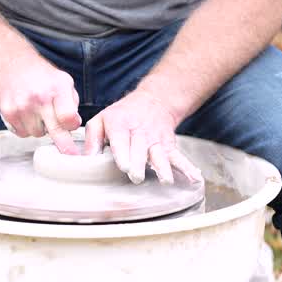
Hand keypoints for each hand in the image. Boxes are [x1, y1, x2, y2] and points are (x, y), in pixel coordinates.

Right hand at [0, 56, 80, 153]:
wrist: (13, 66)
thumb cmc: (43, 78)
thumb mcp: (64, 82)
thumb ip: (72, 104)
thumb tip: (73, 126)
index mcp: (58, 88)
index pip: (68, 118)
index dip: (72, 126)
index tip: (72, 130)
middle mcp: (39, 97)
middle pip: (56, 131)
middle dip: (65, 146)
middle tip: (70, 154)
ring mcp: (22, 106)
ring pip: (38, 134)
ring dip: (40, 129)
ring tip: (38, 113)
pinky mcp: (9, 113)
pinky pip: (23, 133)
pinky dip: (26, 128)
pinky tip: (26, 114)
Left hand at [84, 86, 201, 184]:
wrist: (153, 101)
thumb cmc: (122, 115)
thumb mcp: (102, 119)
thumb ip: (93, 138)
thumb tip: (86, 159)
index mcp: (120, 125)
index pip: (121, 139)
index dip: (122, 152)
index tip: (123, 165)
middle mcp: (140, 133)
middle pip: (140, 149)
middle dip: (139, 163)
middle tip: (136, 177)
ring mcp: (156, 140)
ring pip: (160, 154)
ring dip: (163, 168)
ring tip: (166, 181)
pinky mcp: (169, 145)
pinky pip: (178, 157)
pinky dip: (187, 168)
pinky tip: (194, 179)